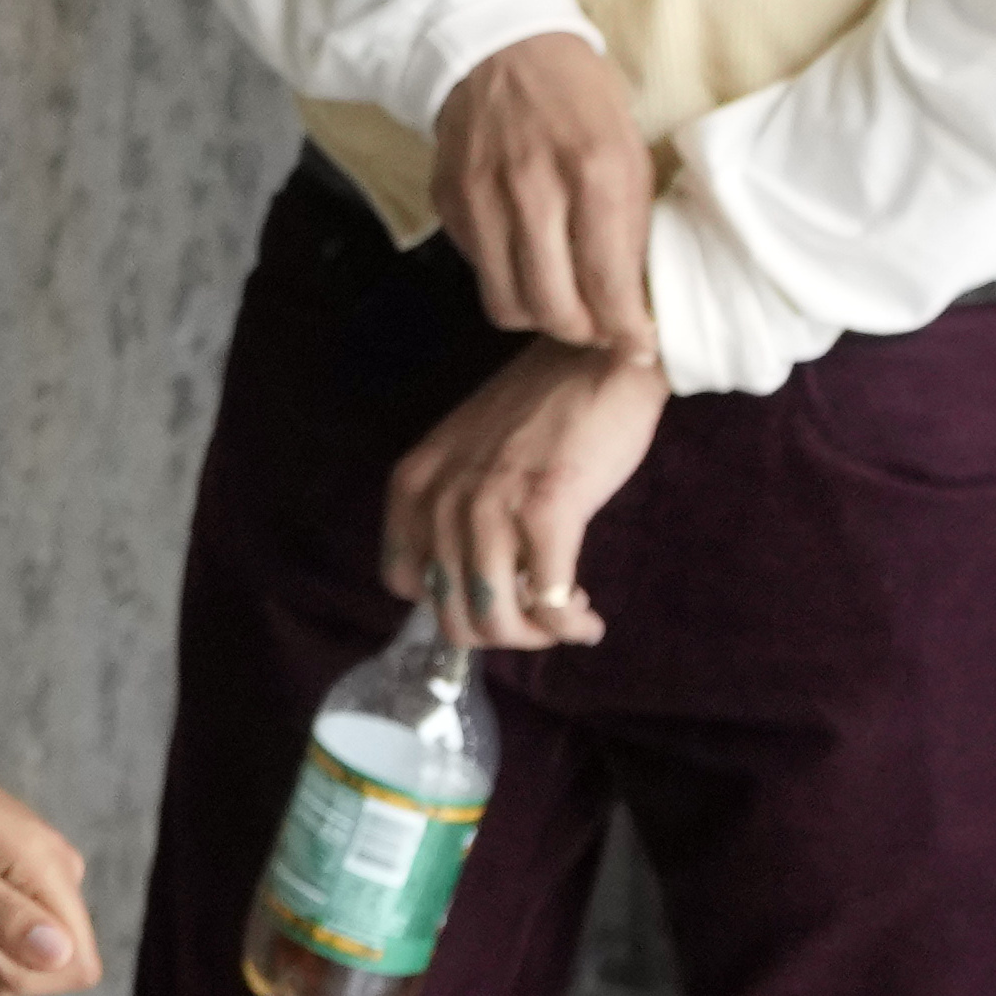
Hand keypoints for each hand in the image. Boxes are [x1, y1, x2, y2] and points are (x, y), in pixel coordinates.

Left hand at [378, 336, 666, 644]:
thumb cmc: (542, 409)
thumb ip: (455, 508)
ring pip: (495, 620)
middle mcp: (440, 499)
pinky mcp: (545, 511)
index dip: (449, 604)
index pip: (403, 583)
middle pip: (450, 616)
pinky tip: (585, 618)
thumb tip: (472, 584)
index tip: (490, 596)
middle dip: (499, 635)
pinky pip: (548, 602)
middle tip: (537, 621)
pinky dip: (568, 624)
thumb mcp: (467, 455)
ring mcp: (489, 506)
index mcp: (413, 485)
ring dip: (537, 636)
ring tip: (566, 620)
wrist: (593, 359)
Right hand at [431, 33, 656, 359]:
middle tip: (600, 325)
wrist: (498, 45)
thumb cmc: (578, 96)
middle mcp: (533, 190)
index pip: (609, 286)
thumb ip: (629, 223)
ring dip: (540, 315)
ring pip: (508, 303)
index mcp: (594, 173)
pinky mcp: (448, 201)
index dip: (627, 331)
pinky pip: (478, 270)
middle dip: (584, 333)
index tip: (638, 343)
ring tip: (560, 299)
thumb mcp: (627, 148)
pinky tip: (524, 253)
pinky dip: (505, 276)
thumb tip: (636, 296)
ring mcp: (481, 198)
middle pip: (554, 309)